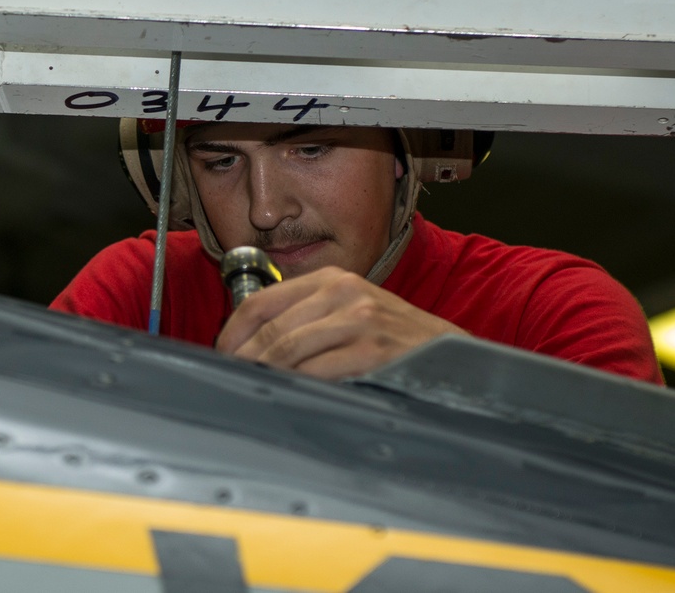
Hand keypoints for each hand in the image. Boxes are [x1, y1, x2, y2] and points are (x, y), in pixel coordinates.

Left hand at [215, 266, 468, 379]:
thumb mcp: (350, 313)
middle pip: (270, 327)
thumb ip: (307, 319)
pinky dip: (294, 385)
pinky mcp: (372, 349)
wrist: (453, 358)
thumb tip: (252, 346)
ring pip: (287, 349)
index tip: (221, 355)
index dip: (233, 332)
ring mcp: (359, 318)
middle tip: (231, 379)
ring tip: (253, 389)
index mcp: (331, 279)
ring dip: (263, 373)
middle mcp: (343, 291)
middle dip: (242, 358)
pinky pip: (316, 371)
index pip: (261, 301)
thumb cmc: (395, 341)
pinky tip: (289, 395)